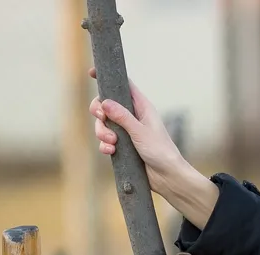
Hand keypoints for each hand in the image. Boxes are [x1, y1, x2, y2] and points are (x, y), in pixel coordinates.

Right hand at [88, 67, 188, 196]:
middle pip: (106, 105)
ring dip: (102, 133)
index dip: (108, 78)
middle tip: (102, 119)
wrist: (167, 177)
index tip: (92, 73)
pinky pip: (105, 142)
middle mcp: (133, 117)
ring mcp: (126, 132)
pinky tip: (111, 152)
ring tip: (113, 143)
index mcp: (141, 107)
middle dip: (99, 112)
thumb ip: (123, 117)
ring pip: (104, 124)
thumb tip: (105, 102)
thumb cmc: (161, 152)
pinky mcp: (122, 146)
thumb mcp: (141, 132)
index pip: (123, 85)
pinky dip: (105, 146)